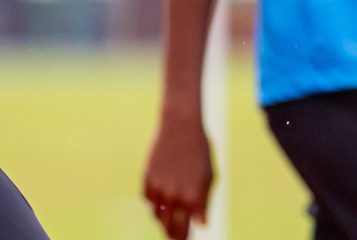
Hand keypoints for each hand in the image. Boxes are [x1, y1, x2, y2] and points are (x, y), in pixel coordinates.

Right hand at [144, 111, 213, 239]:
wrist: (180, 127)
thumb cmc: (199, 152)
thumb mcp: (209, 178)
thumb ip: (204, 204)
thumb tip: (201, 225)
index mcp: (194, 198)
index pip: (186, 230)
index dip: (184, 238)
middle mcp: (175, 196)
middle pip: (169, 227)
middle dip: (171, 234)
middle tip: (173, 236)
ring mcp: (159, 187)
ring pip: (156, 215)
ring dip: (162, 218)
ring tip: (167, 217)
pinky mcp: (147, 178)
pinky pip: (147, 199)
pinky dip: (153, 200)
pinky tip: (160, 196)